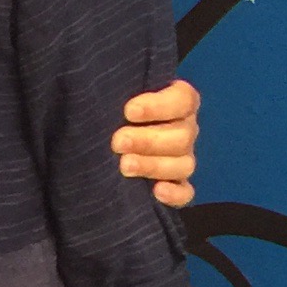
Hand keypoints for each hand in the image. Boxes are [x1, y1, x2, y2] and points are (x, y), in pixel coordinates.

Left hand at [112, 78, 200, 207]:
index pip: (183, 99)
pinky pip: (185, 193)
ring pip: (184, 164)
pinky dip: (174, 194)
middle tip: (117, 142)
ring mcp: (182, 159)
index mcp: (178, 101)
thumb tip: (102, 95)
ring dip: (153, 166)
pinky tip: (156, 191)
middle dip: (148, 140)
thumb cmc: (109, 110)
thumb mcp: (113, 96)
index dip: (159, 106)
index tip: (128, 111)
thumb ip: (115, 91)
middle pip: (183, 136)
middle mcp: (184, 129)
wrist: (100, 137)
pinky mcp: (177, 185)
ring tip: (124, 166)